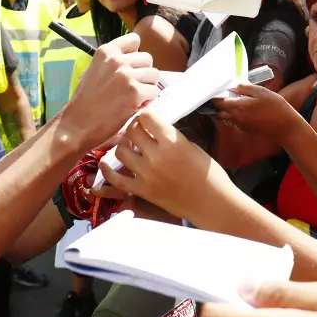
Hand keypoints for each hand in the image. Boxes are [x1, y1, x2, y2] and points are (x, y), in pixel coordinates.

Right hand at [60, 33, 160, 151]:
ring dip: (148, 87)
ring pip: (154, 74)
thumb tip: (136, 56)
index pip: (134, 39)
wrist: (77, 124)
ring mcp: (126, 75)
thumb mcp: (94, 70)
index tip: (131, 68)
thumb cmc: (86, 101)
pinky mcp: (134, 92)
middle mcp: (117, 60)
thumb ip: (113, 61)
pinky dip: (148, 101)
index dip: (136, 55)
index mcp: (106, 51)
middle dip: (144, 73)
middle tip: (133, 87)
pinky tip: (135, 106)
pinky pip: (154, 92)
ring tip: (135, 97)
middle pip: (147, 58)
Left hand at [98, 110, 234, 222]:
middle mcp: (157, 155)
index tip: (146, 117)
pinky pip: (117, 179)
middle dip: (134, 127)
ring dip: (123, 145)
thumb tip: (155, 127)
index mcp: (172, 141)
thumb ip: (171, 136)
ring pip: (121, 151)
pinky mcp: (143, 190)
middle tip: (137, 129)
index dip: (145, 114)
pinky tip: (105, 163)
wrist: (212, 202)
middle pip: (132, 131)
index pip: (147, 117)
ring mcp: (147, 174)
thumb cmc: (208, 174)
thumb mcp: (192, 146)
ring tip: (128, 145)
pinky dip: (108, 171)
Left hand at [212, 84, 298, 139]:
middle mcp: (237, 118)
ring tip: (231, 101)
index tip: (213, 92)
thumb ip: (245, 88)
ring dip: (225, 111)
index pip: (218, 103)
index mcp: (239, 107)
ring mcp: (241, 125)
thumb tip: (234, 87)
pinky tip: (245, 109)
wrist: (285, 126)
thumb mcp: (261, 92)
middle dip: (215, 106)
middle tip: (217, 98)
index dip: (214, 97)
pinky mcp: (246, 129)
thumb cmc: (276, 107)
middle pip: (218, 113)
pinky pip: (236, 122)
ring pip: (226, 118)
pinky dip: (235, 115)